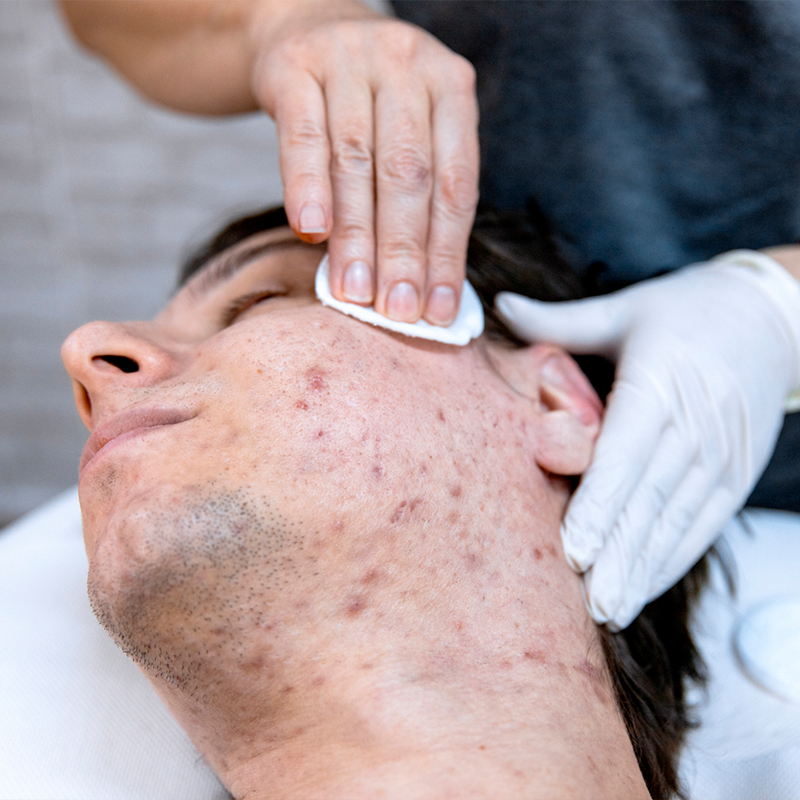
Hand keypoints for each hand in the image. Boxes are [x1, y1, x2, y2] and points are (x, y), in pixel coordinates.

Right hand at [252, 11, 478, 324]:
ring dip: (356, 235)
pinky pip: (303, 137)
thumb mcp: (411, 130)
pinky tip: (312, 234)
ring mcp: (351, 61)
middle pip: (409, 176)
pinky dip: (308, 188)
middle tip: (398, 310)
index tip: (438, 309)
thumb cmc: (369, 103)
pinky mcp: (296, 67)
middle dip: (404, 252)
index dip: (447, 252)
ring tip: (355, 291)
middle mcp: (407, 66)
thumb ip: (421, 194)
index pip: (454, 184)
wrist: (308, 28)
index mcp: (451, 87)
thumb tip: (425, 289)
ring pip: (357, 162)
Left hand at [496, 251, 799, 628]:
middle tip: (585, 602)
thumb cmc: (686, 311)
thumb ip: (559, 322)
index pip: (626, 452)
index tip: (573, 547)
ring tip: (609, 609)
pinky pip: (702, 525)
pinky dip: (672, 559)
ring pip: (676, 521)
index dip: (600, 503)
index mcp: (660, 381)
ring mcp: (720, 455)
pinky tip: (644, 588)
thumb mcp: (625, 309)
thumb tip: (499, 306)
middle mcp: (694, 425)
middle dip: (617, 555)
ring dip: (643, 569)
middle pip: (650, 500)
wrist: (774, 316)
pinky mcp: (734, 474)